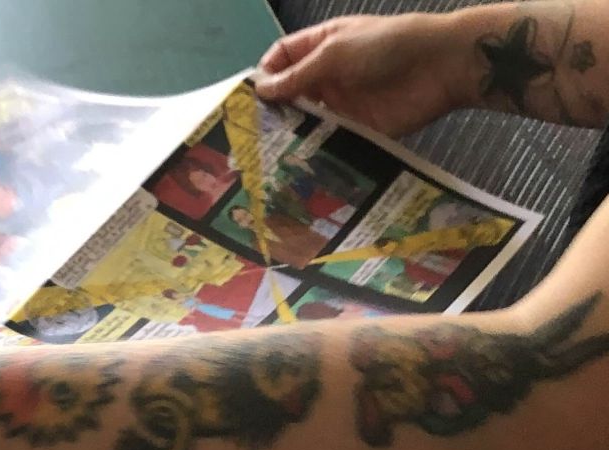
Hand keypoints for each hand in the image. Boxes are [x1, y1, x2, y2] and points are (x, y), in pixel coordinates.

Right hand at [255, 14, 466, 137]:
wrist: (440, 67)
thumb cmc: (388, 46)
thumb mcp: (337, 52)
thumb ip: (298, 74)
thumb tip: (261, 89)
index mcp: (323, 45)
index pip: (283, 58)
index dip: (265, 74)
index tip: (247, 100)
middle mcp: (327, 74)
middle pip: (290, 93)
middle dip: (272, 110)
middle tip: (250, 135)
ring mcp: (341, 103)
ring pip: (306, 120)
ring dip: (289, 134)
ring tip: (267, 155)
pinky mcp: (355, 129)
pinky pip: (328, 141)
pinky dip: (312, 151)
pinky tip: (295, 165)